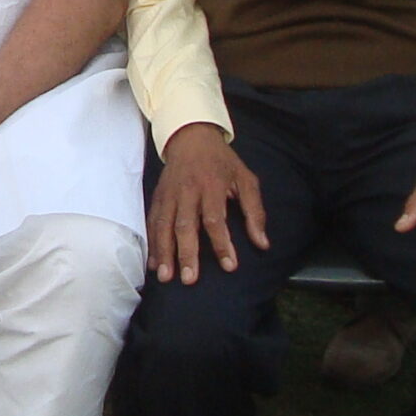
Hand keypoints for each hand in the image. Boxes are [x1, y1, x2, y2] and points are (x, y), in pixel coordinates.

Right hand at [147, 122, 267, 283]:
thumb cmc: (222, 161)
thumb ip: (255, 211)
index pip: (215, 219)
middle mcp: (187, 191)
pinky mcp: (158, 197)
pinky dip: (152, 243)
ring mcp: (169, 194)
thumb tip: (263, 243)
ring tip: (166, 276)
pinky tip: (154, 263)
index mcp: (212, 185)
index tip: (229, 266)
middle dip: (186, 254)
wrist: (190, 136)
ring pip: (164, 226)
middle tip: (190, 279)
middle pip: (185, 225)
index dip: (222, 244)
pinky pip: (152, 222)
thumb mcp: (246, 179)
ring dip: (164, 253)